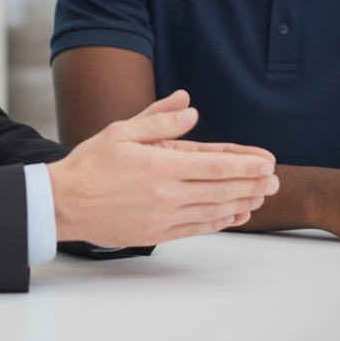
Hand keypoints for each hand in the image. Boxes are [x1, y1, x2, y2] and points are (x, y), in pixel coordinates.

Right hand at [48, 90, 278, 247]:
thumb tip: (189, 107)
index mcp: (160, 165)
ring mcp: (164, 217)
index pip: (215, 164)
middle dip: (252, 183)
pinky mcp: (157, 233)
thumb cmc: (91, 164)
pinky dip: (219, 221)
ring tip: (262, 196)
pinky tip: (234, 215)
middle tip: (274, 179)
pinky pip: (197, 227)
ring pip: (213, 210)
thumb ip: (160, 118)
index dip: (245, 163)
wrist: (65, 203)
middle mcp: (167, 193)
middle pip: (221, 189)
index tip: (266, 161)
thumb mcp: (123, 131)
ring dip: (241, 202)